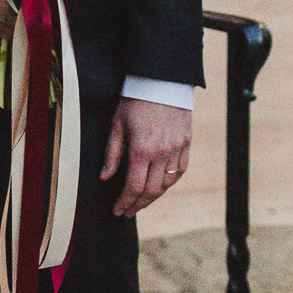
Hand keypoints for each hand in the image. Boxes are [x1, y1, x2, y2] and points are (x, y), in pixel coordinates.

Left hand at [102, 97, 190, 217]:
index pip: (133, 188)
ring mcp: (177, 149)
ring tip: (141, 201)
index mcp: (142, 150)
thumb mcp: (117, 125)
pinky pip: (180, 171)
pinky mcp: (186, 143)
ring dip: (154, 197)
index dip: (124, 203)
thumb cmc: (134, 100)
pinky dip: (169, 182)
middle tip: (127, 212)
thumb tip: (105, 178)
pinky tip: (159, 186)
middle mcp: (162, 153)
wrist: (162, 80)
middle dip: (138, 205)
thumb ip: (112, 154)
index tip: (117, 211)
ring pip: (167, 184)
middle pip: (151, 191)